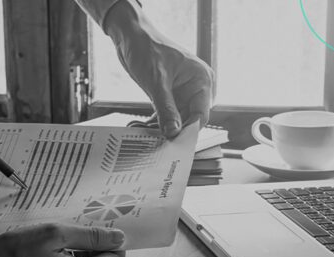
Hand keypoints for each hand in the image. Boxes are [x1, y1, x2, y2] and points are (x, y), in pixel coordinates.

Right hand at [0, 224, 126, 256]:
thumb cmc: (16, 251)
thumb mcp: (56, 233)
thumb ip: (92, 236)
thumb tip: (119, 238)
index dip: (113, 243)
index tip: (102, 229)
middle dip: (96, 249)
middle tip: (73, 233)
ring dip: (83, 255)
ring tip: (58, 245)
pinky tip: (54, 254)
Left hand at [104, 1, 213, 136]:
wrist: (130, 36)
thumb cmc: (147, 49)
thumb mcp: (157, 82)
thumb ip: (166, 109)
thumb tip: (173, 132)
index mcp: (202, 80)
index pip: (201, 115)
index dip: (189, 131)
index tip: (175, 144)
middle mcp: (195, 88)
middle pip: (189, 120)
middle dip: (173, 132)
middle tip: (157, 144)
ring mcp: (182, 92)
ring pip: (176, 120)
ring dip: (160, 129)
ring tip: (144, 135)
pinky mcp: (169, 95)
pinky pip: (165, 115)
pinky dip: (154, 122)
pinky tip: (141, 127)